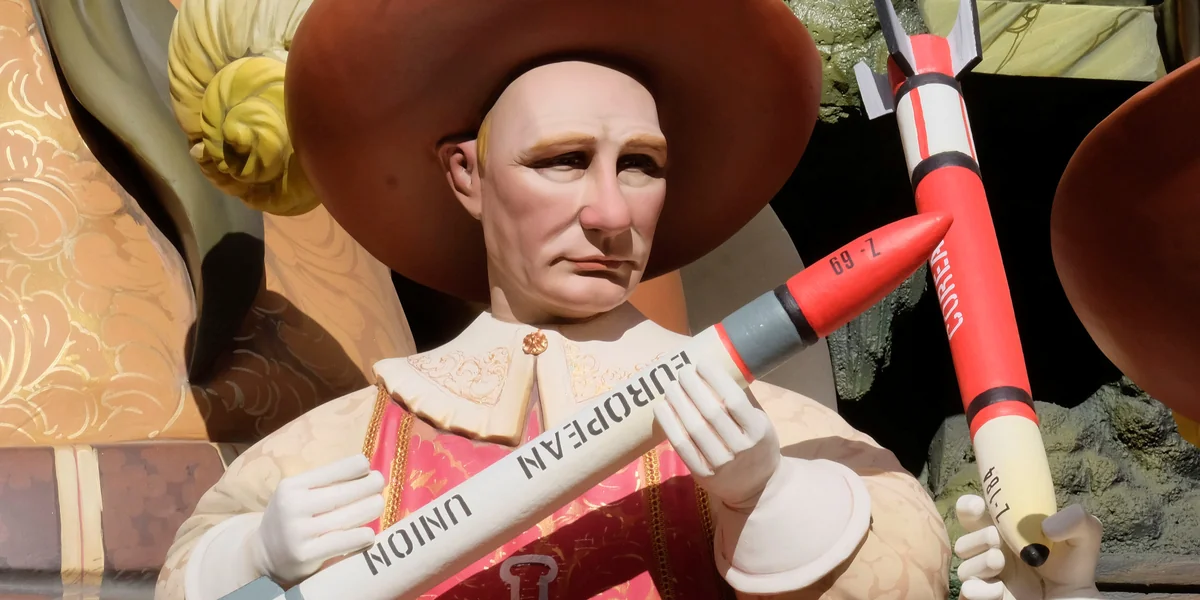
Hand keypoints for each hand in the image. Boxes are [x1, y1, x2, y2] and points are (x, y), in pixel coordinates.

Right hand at [250, 454, 384, 584]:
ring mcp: (298, 532)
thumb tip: (366, 472)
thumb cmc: (291, 518)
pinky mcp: (305, 555)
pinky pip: (342, 542)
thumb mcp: (297, 495)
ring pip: (347, 517)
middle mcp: (293, 506)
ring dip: (370, 508)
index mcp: (292, 486)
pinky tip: (370, 534)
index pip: (332, 471)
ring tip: (378, 504)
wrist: (263, 556)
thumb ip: (324, 485)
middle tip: (380, 483)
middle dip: (369, 486)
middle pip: (343, 493)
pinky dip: (361, 536)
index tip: (368, 467)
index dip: (356, 467)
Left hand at [654, 362, 780, 508]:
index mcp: (758, 430)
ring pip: (694, 428)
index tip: (701, 363)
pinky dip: (669, 424)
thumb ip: (743, 400)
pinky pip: (682, 446)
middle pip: (711, 412)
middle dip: (693, 386)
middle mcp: (741, 447)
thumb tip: (717, 368)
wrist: (757, 488)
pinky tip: (661, 407)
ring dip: (678, 402)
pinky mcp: (703, 474)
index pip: (734, 400)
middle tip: (682, 371)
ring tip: (670, 385)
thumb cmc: (757, 445)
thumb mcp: (761, 422)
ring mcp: (721, 463)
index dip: (715, 379)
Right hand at [955, 495, 1101, 599]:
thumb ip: (1076, 521)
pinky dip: (979, 591)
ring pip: (963, 568)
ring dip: (979, 563)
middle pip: (963, 542)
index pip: (973, 516)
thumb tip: (1046, 527)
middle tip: (996, 540)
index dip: (968, 508)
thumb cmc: (1075, 572)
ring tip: (1000, 563)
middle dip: (976, 537)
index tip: (978, 506)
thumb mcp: (1085, 538)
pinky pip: (967, 592)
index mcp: (1005, 535)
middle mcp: (993, 556)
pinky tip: (999, 591)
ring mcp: (990, 581)